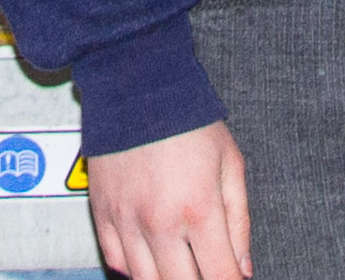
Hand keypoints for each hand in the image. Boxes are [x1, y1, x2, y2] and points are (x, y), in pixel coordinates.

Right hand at [85, 123, 250, 279]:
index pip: (220, 276)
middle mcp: (160, 222)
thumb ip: (239, 222)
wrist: (136, 83)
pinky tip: (150, 257)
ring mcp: (127, 220)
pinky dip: (134, 268)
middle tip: (206, 268)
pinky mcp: (102, 211)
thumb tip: (242, 267)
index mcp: (198, 209)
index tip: (233, 279)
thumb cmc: (187, 118)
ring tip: (180, 266)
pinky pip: (116, 260)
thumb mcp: (230, 164)